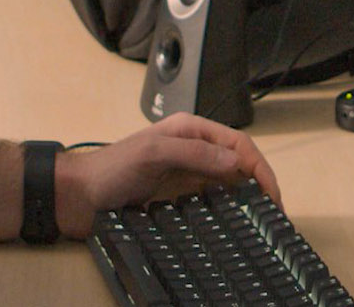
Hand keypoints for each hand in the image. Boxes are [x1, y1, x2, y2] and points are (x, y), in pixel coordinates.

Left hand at [54, 112, 280, 237]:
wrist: (79, 197)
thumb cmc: (111, 169)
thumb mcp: (153, 153)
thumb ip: (194, 154)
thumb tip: (236, 164)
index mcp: (190, 130)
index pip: (237, 144)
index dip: (259, 166)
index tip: (271, 193)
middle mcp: (193, 149)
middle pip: (238, 162)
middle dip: (260, 182)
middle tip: (274, 210)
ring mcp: (187, 174)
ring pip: (229, 183)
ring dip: (247, 197)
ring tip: (262, 218)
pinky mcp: (179, 196)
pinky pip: (212, 201)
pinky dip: (229, 210)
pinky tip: (235, 223)